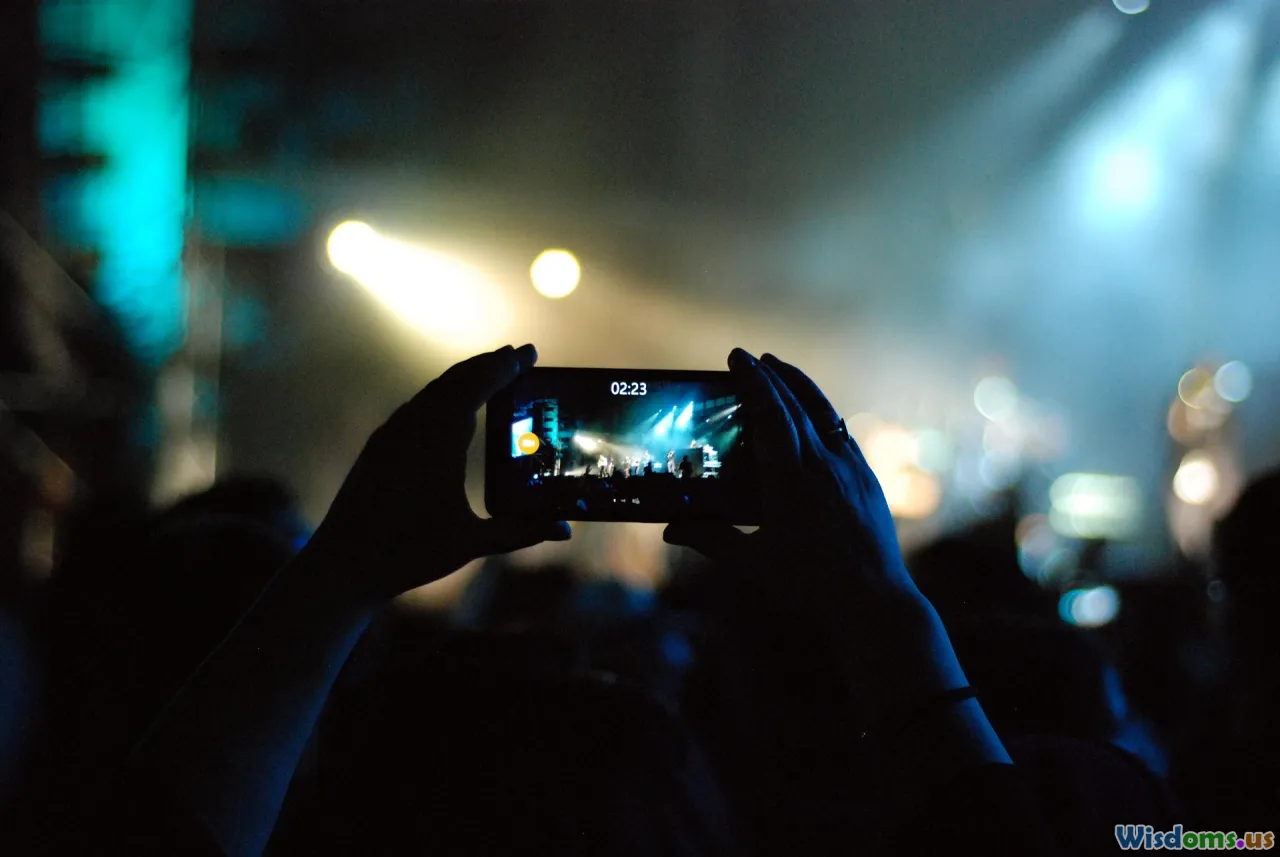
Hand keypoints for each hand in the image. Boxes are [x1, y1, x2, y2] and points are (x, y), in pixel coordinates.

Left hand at [307, 344, 570, 601]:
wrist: (342, 564)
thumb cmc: (407, 554)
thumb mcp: (471, 543)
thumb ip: (521, 532)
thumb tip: (564, 529)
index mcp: (437, 440)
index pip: (477, 387)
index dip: (505, 367)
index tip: (528, 353)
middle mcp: (412, 427)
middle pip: (456, 380)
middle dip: (489, 365)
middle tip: (518, 356)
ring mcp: (392, 434)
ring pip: (433, 391)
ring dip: (464, 378)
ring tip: (490, 374)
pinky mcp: (380, 446)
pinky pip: (416, 407)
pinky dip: (442, 396)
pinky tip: (450, 409)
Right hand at [664, 349, 964, 713]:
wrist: (874, 601)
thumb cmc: (809, 586)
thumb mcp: (753, 563)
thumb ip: (711, 539)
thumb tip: (670, 529)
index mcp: (790, 477)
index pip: (770, 412)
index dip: (753, 380)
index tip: (738, 357)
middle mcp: (823, 463)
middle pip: (795, 404)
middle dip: (771, 376)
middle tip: (751, 358)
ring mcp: (850, 468)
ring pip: (824, 413)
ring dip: (800, 387)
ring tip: (782, 369)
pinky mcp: (867, 479)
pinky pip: (843, 434)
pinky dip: (823, 415)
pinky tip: (817, 416)